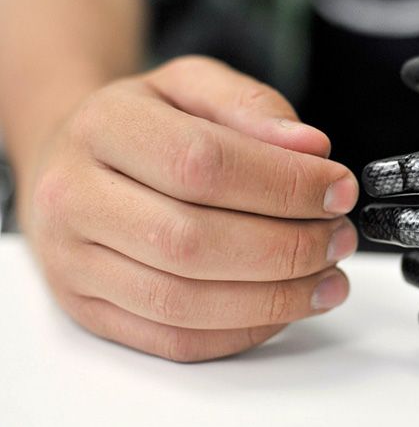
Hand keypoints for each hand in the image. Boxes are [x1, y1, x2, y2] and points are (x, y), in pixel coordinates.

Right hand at [22, 56, 358, 361]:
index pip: (201, 163)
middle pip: (192, 241)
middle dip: (286, 247)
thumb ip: (252, 105)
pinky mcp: (90, 312)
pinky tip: (285, 307)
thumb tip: (311, 147)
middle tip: (339, 238)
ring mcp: (74, 264)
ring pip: (183, 303)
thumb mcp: (192, 85)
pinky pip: (174, 341)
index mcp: (103, 127)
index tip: (338, 190)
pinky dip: (243, 331)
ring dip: (274, 299)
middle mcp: (73, 198)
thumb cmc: (144, 122)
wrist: (72, 159)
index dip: (283, 184)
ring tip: (327, 278)